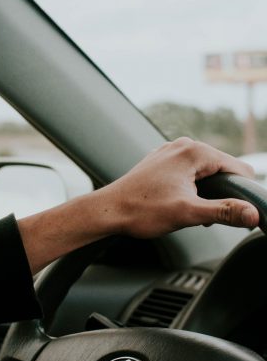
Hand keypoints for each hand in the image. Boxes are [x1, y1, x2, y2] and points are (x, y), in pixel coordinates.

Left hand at [101, 137, 258, 237]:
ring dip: (204, 192)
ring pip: (204, 172)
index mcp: (194, 152)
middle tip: (202, 215)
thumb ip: (224, 212)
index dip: (242, 192)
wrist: (109, 210)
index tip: (236, 213)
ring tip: (186, 209)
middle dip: (219, 194)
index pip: (238, 168)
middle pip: (221, 169)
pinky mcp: (161, 161)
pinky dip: (190, 187)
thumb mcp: (187, 213)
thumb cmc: (142, 210)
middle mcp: (183, 146)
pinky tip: (176, 202)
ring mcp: (170, 152)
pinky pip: (187, 171)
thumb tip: (254, 214)